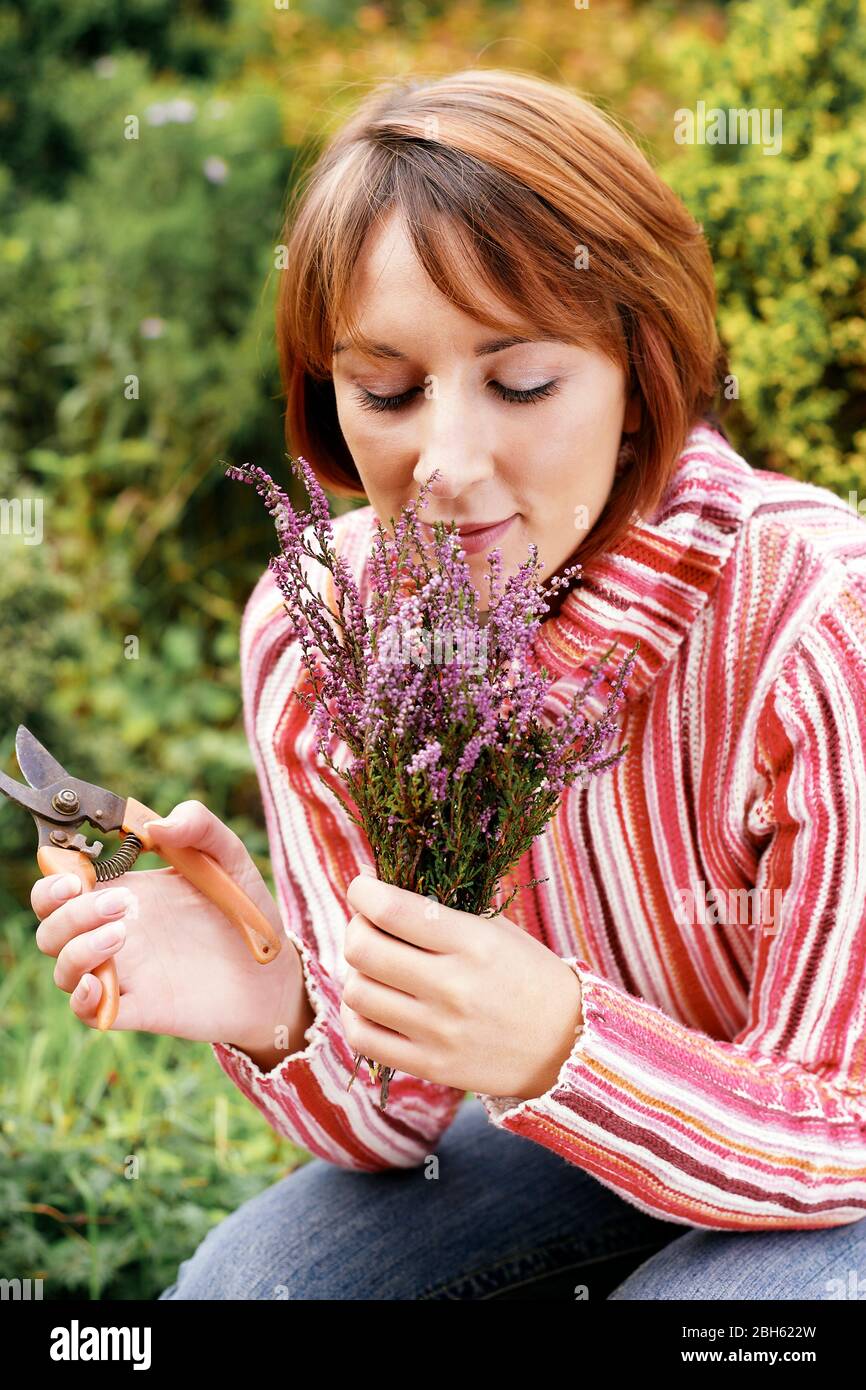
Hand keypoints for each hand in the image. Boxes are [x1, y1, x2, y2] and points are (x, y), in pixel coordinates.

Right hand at [32, 800, 301, 1050]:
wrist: (276, 972)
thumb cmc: (247, 912)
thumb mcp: (229, 857)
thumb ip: (198, 826)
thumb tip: (155, 824)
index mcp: (126, 891)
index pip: (62, 883)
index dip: (53, 876)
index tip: (75, 872)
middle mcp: (115, 931)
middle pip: (52, 924)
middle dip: (66, 911)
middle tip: (119, 903)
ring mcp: (125, 972)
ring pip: (63, 968)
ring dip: (77, 949)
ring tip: (120, 934)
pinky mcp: (139, 1009)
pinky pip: (88, 1012)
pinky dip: (82, 999)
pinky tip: (100, 984)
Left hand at [342, 872, 582, 1099]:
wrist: (566, 1045)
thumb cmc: (527, 975)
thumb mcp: (497, 931)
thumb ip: (441, 913)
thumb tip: (378, 889)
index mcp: (473, 942)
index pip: (391, 909)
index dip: (362, 891)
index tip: (363, 887)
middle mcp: (452, 986)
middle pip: (363, 949)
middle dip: (355, 927)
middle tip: (366, 925)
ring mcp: (439, 1031)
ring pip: (356, 992)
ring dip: (357, 971)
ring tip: (375, 966)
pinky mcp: (431, 1065)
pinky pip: (363, 1038)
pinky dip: (355, 1014)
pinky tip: (373, 1001)